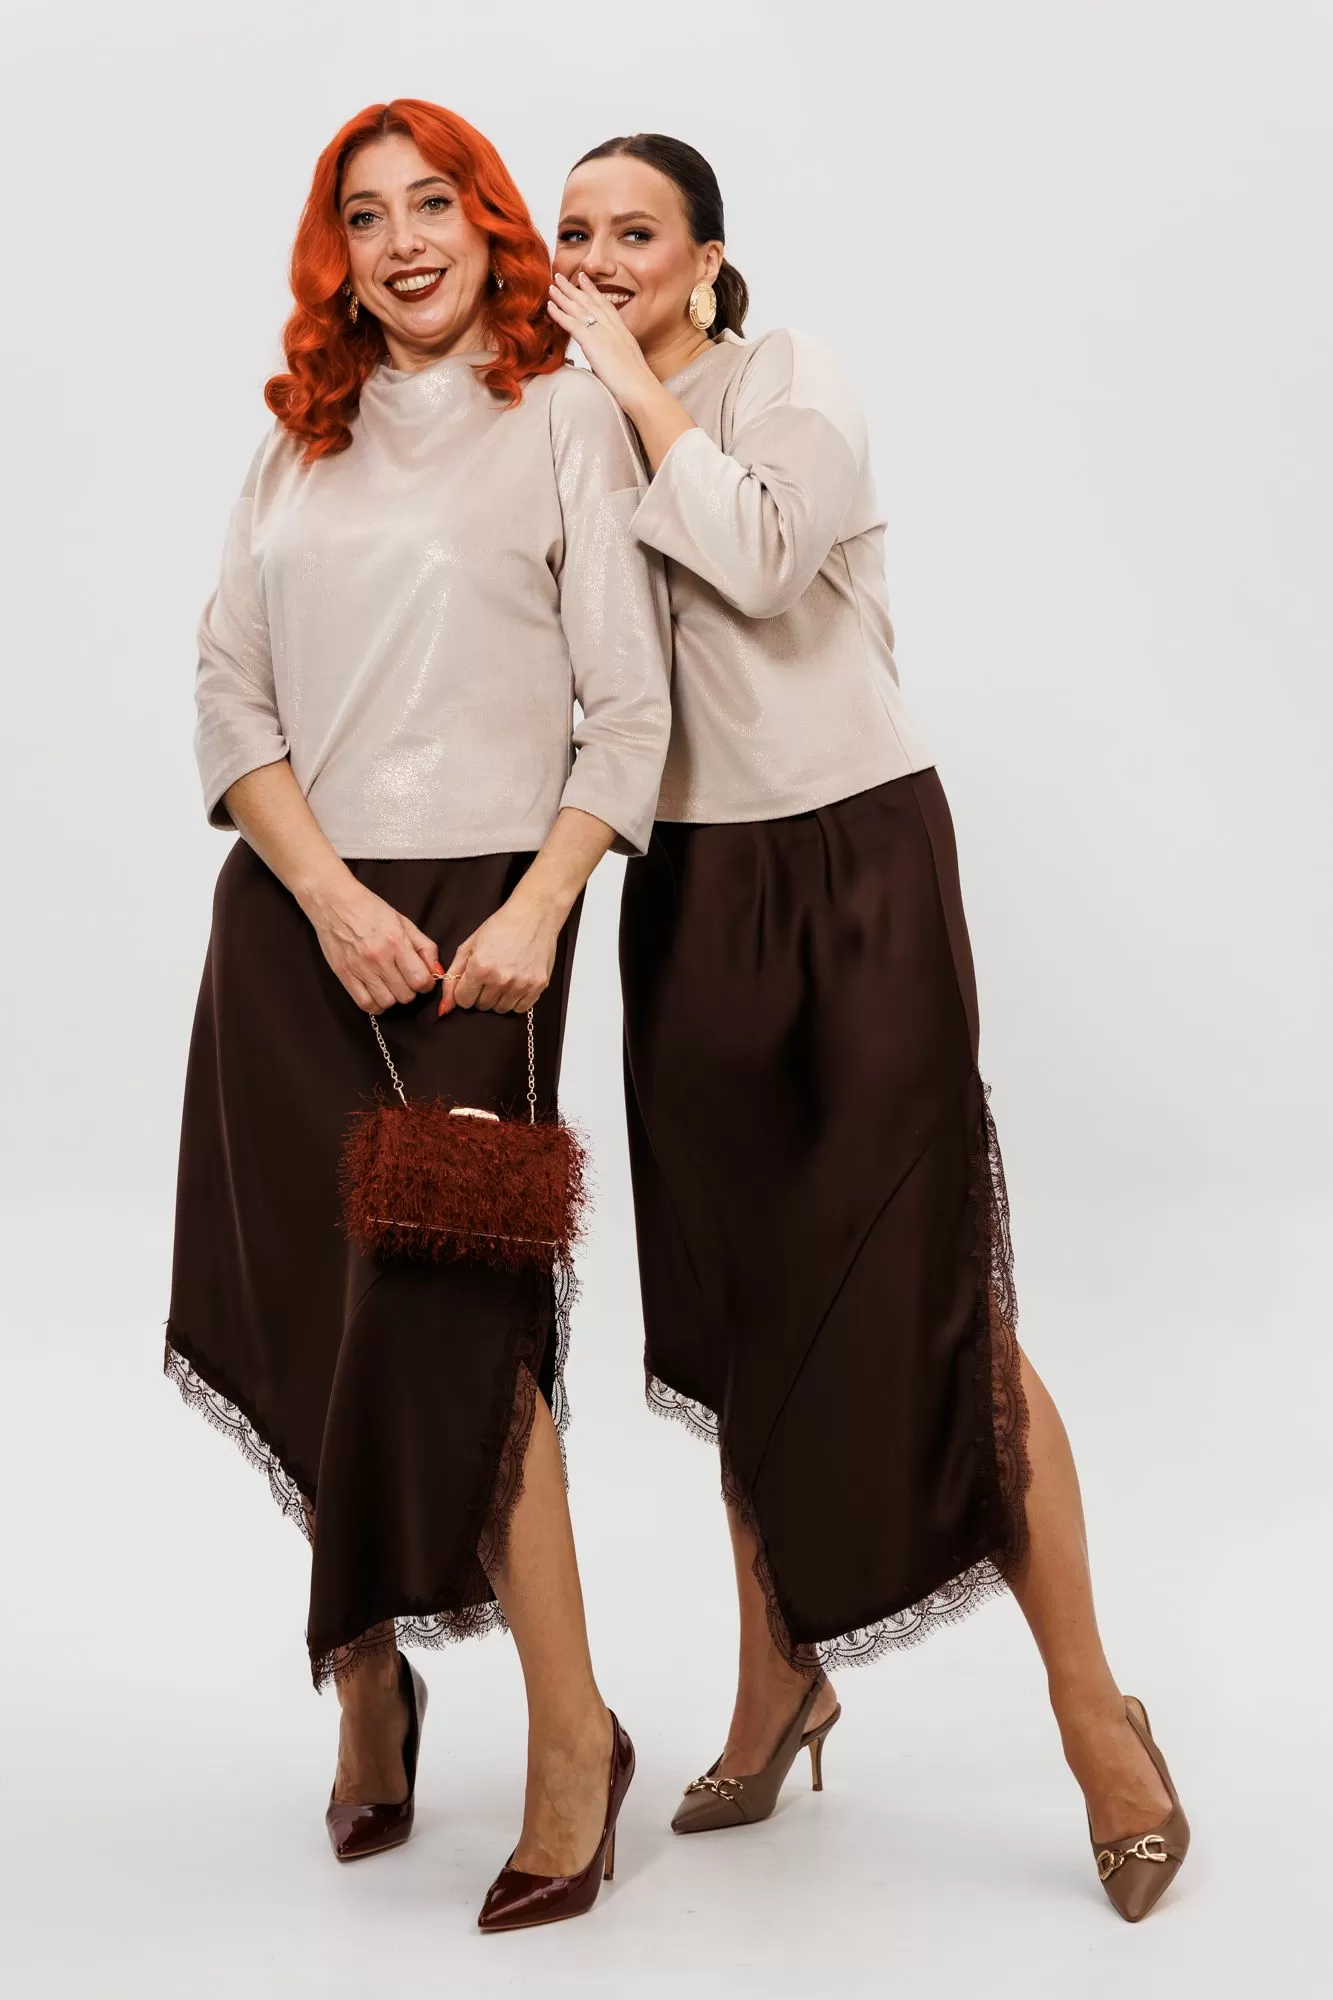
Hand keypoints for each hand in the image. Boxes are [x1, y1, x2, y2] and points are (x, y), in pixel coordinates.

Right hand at [305, 876, 440, 1012]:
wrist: (334, 903)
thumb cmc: (372, 910)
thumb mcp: (404, 922)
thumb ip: (425, 947)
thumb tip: (436, 972)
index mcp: (396, 942)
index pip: (420, 980)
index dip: (426, 984)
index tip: (422, 978)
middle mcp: (378, 958)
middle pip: (405, 995)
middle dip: (410, 990)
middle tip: (405, 979)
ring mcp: (359, 968)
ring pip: (387, 1002)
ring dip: (393, 997)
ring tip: (390, 985)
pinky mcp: (344, 976)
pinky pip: (365, 1004)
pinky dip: (376, 1005)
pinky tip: (378, 994)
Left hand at [439, 883, 562, 1015]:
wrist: (533, 915)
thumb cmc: (500, 927)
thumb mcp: (469, 946)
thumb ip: (453, 976)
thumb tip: (445, 1007)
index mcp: (480, 968)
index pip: (463, 1001)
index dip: (464, 991)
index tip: (472, 980)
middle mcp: (500, 979)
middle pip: (482, 1006)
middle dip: (481, 994)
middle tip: (489, 976)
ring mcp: (521, 984)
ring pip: (500, 1009)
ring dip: (498, 998)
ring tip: (503, 978)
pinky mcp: (538, 986)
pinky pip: (520, 1008)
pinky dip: (516, 1000)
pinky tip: (516, 984)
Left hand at [547, 270, 660, 411]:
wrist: (641, 389)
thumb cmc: (637, 385)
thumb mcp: (627, 365)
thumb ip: (614, 358)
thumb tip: (605, 364)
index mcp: (622, 332)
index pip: (605, 306)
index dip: (593, 292)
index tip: (583, 279)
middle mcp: (613, 328)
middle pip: (590, 302)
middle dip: (574, 288)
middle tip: (561, 276)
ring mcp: (603, 333)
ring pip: (580, 309)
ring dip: (564, 296)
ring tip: (551, 284)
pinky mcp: (593, 343)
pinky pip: (573, 324)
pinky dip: (560, 314)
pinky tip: (549, 306)